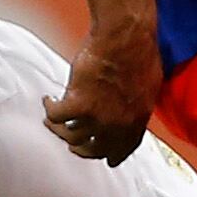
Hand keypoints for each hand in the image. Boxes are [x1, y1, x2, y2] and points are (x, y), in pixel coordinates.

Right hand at [45, 23, 162, 162]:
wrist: (126, 38)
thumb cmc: (140, 52)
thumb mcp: (148, 86)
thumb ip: (136, 104)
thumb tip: (128, 107)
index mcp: (137, 120)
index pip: (124, 149)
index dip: (113, 156)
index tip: (106, 159)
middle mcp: (117, 125)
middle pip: (94, 150)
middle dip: (81, 148)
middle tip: (71, 142)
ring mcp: (97, 117)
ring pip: (71, 136)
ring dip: (59, 129)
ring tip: (52, 119)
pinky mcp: (78, 103)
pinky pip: (56, 117)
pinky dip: (49, 109)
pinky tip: (48, 100)